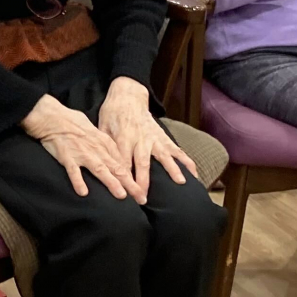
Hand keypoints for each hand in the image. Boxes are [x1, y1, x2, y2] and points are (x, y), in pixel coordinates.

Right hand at [22, 93, 136, 199]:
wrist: (52, 117)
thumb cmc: (73, 123)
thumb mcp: (95, 131)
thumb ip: (104, 144)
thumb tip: (114, 157)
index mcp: (104, 142)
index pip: (122, 163)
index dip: (133, 177)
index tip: (140, 190)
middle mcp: (96, 149)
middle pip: (116, 168)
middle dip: (130, 184)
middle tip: (140, 198)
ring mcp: (82, 153)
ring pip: (100, 169)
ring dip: (111, 182)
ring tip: (121, 195)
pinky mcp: (67, 157)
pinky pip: (73, 171)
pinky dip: (78, 181)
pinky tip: (83, 192)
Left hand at [97, 76, 197, 203]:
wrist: (128, 96)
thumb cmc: (112, 114)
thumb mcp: (102, 127)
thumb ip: (105, 146)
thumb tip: (102, 166)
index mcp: (123, 138)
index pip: (122, 162)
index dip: (123, 179)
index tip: (123, 195)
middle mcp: (141, 139)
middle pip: (142, 163)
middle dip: (143, 182)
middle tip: (144, 200)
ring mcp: (155, 138)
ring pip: (164, 156)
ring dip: (172, 169)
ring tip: (180, 183)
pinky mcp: (164, 137)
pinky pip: (177, 150)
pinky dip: (186, 161)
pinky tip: (194, 174)